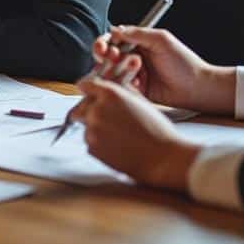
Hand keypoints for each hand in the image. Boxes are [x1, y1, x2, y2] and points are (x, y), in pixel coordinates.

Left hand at [74, 78, 199, 190]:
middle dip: (90, 112)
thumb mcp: (141, 101)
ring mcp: (92, 130)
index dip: (89, 90)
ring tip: (120, 136)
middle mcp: (97, 110)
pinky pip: (90, 143)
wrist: (162, 158)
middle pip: (81, 108)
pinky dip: (100, 144)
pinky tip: (118, 146)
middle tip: (108, 121)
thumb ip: (122, 91)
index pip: (86, 85)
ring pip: (86, 126)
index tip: (90, 95)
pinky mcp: (92, 148)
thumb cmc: (157, 129)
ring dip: (97, 129)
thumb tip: (112, 86)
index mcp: (110, 94)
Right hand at [92, 26, 227, 111]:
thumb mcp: (161, 40)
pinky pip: (121, 89)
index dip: (104, 44)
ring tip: (137, 70)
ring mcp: (133, 75)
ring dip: (119, 71)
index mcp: (137, 43)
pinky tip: (140, 85)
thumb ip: (137, 33)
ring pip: (112, 74)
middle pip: (107, 58)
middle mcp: (132, 58)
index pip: (112, 41)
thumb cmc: (183, 61)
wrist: (196, 87)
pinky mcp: (136, 92)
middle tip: (113, 58)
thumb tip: (114, 30)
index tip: (103, 48)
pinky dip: (127, 85)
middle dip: (105, 58)